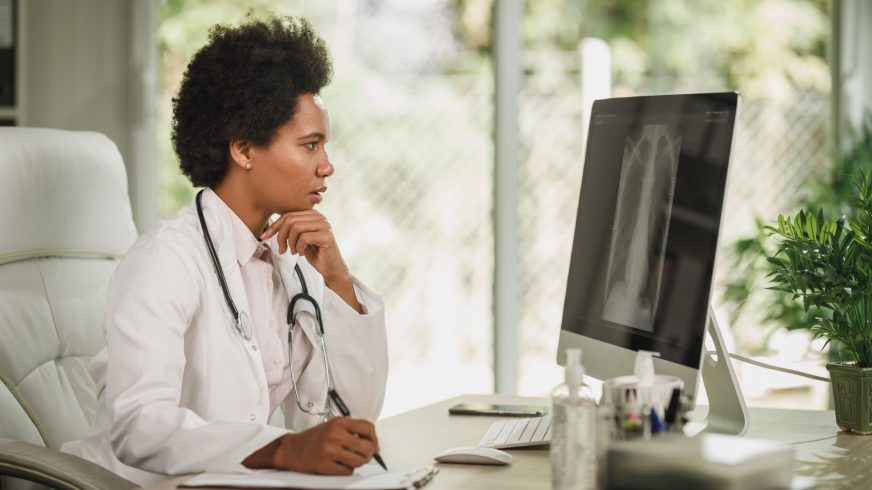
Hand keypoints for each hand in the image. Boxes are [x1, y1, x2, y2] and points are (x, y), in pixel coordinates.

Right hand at [244, 417, 378, 474]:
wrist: (292, 449)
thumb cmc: (314, 438)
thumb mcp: (333, 427)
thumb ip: (352, 431)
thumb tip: (374, 445)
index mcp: (339, 422)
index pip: (368, 428)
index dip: (374, 438)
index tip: (373, 444)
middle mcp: (335, 434)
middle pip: (367, 446)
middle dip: (368, 454)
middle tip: (363, 456)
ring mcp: (330, 449)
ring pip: (359, 461)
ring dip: (357, 463)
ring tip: (349, 460)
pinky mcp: (325, 464)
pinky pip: (348, 471)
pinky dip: (346, 470)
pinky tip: (339, 465)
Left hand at [260, 210, 347, 282]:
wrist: (331, 269)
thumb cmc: (315, 254)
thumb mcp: (299, 239)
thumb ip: (290, 229)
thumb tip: (270, 227)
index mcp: (312, 214)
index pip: (288, 215)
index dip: (274, 226)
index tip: (265, 236)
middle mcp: (320, 217)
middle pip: (290, 219)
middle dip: (281, 236)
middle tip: (282, 249)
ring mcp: (324, 225)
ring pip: (296, 227)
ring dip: (290, 242)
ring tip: (293, 251)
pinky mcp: (327, 236)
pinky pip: (304, 238)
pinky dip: (299, 248)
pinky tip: (302, 253)